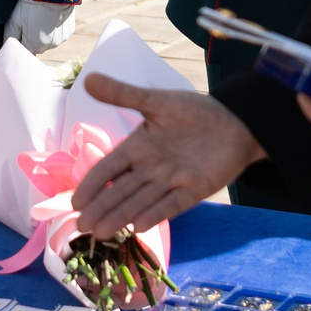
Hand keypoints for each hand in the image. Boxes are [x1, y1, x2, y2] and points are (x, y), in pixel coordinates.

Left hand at [4, 0, 78, 53]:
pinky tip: (52, 17)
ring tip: (42, 18)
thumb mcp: (14, 19)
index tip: (21, 25)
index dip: (21, 37)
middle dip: (32, 38)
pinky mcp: (69, 32)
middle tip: (31, 20)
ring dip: (44, 35)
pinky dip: (55, 29)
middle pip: (36, 47)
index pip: (23, 48)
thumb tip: (7, 45)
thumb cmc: (31, 5)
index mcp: (33, 45)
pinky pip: (59, 35)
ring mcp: (60, 40)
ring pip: (48, 42)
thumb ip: (9, 36)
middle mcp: (48, 47)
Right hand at [70, 72, 265, 234]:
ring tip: (101, 232)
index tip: (75, 202)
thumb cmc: (193, 112)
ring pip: (141, 201)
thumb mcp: (156, 101)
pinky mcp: (193, 190)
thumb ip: (123, 94)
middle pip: (120, 191)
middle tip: (82, 227)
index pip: (108, 169)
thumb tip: (87, 78)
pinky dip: (156, 214)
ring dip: (121, 216)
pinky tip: (138, 226)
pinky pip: (171, 204)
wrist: (234, 122)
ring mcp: (171, 181)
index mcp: (137, 148)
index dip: (92, 184)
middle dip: (101, 208)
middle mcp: (150, 169)